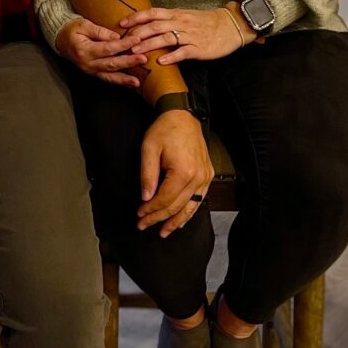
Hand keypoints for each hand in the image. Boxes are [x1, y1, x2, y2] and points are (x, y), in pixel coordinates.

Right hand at [56, 18, 144, 86]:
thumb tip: (117, 37)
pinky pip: (107, 79)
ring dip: (125, 79)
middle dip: (128, 62)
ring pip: (110, 76)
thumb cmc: (73, 30)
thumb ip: (100, 31)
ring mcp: (90, 71)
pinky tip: (130, 84)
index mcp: (84, 50)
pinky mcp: (93, 73)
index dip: (123, 45)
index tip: (136, 39)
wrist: (61, 40)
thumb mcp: (84, 25)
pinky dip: (119, 82)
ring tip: (138, 81)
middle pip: (111, 64)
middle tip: (143, 58)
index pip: (107, 48)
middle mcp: (87, 63)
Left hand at [121, 5, 248, 64]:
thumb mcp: (186, 16)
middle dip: (138, 33)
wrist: (231, 25)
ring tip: (136, 52)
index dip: (136, 18)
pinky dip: (171, 56)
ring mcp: (190, 35)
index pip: (152, 13)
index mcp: (176, 14)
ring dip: (149, 45)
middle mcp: (181, 22)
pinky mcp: (199, 48)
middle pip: (155, 25)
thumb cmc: (207, 22)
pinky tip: (161, 62)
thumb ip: (169, 20)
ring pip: (166, 38)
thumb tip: (149, 25)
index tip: (121, 24)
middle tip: (123, 42)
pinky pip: (183, 51)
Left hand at [137, 109, 213, 235]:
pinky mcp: (207, 175)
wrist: (182, 116)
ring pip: (190, 207)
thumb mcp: (149, 149)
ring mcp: (205, 177)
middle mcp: (198, 177)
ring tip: (164, 231)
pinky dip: (189, 211)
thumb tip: (145, 197)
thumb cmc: (166, 129)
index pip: (165, 199)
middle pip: (176, 206)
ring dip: (176, 221)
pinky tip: (181, 219)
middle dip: (158, 218)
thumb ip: (147, 175)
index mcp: (183, 171)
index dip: (151, 210)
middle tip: (144, 225)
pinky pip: (199, 199)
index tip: (139, 215)